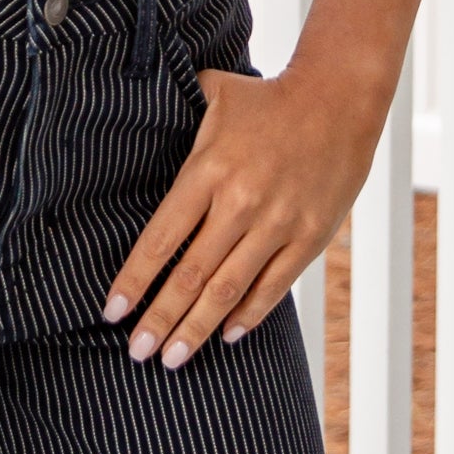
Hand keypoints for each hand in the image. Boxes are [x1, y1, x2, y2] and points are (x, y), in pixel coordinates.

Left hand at [105, 64, 388, 366]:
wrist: (340, 99)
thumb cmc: (269, 98)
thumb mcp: (214, 95)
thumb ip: (175, 110)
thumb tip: (132, 105)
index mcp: (208, 171)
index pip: (161, 239)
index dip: (135, 280)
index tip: (113, 311)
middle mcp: (240, 203)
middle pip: (190, 275)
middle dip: (159, 319)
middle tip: (137, 352)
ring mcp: (278, 223)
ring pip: (228, 289)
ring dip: (198, 328)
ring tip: (173, 358)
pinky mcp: (310, 236)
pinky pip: (274, 286)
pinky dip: (249, 314)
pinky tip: (226, 334)